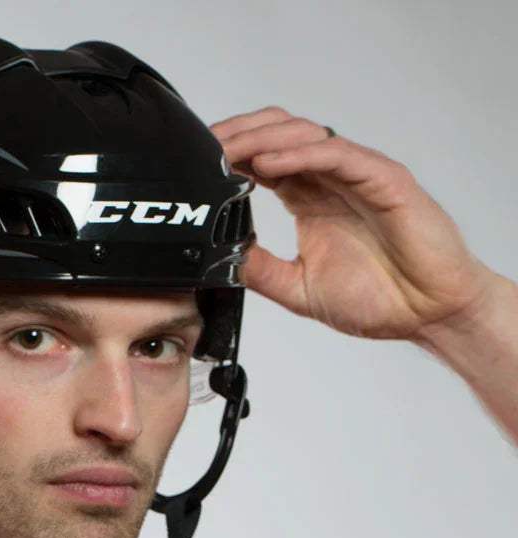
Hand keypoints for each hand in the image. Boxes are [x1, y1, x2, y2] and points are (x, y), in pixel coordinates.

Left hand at [211, 106, 496, 340]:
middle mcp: (330, 180)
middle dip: (237, 135)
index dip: (229, 155)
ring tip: (228, 152)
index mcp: (308, 199)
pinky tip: (267, 165)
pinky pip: (337, 154)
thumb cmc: (380, 299)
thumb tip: (220, 256)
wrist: (429, 316)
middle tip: (205, 149)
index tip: (196, 163)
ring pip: (304, 134)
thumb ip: (260, 270)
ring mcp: (357, 175)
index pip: (261, 159)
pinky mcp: (384, 179)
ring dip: (260, 138)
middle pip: (277, 134)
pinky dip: (299, 154)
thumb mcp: (298, 289)